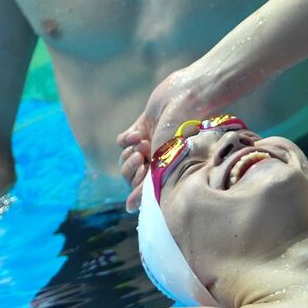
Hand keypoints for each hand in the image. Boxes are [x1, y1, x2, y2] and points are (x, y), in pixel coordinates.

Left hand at [117, 66, 225, 212]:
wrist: (185, 98)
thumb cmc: (181, 132)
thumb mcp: (164, 162)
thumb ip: (146, 186)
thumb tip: (128, 208)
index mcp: (165, 172)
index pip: (141, 188)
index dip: (136, 184)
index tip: (143, 173)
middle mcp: (156, 160)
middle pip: (129, 174)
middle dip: (130, 166)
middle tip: (142, 156)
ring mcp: (148, 144)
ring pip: (125, 157)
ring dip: (129, 151)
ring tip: (142, 141)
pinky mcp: (140, 128)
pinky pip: (122, 141)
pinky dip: (126, 138)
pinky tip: (136, 133)